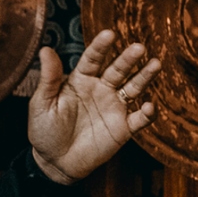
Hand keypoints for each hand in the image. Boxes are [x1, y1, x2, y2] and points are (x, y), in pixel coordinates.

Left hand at [28, 29, 160, 184]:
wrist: (55, 162)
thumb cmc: (45, 131)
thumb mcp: (42, 104)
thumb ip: (49, 78)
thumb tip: (45, 49)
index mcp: (81, 80)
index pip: (93, 59)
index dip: (101, 47)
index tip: (109, 34)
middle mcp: (101, 89)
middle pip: (118, 70)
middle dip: (128, 59)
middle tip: (138, 47)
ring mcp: (114, 107)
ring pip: (133, 88)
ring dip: (144, 77)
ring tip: (155, 64)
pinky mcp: (123, 128)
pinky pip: (139, 119)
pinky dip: (147, 113)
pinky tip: (150, 106)